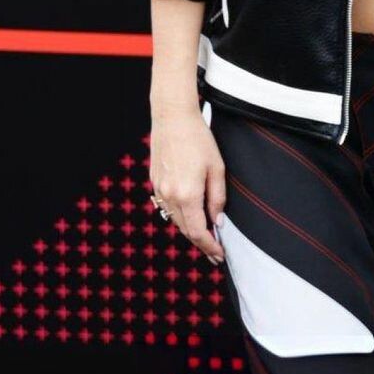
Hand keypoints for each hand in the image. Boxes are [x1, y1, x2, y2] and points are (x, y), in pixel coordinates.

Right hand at [149, 105, 226, 263]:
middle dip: (201, 244)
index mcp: (187, 194)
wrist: (172, 118)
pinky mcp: (154, 183)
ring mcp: (159, 190)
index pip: (199, 232)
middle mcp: (170, 196)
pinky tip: (190, 217)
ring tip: (205, 237)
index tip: (219, 255)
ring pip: (175, 221)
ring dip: (190, 231)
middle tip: (214, 253)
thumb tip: (218, 222)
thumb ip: (217, 198)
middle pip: (186, 231)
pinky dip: (180, 217)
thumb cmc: (198, 139)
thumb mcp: (217, 168)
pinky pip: (167, 208)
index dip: (210, 247)